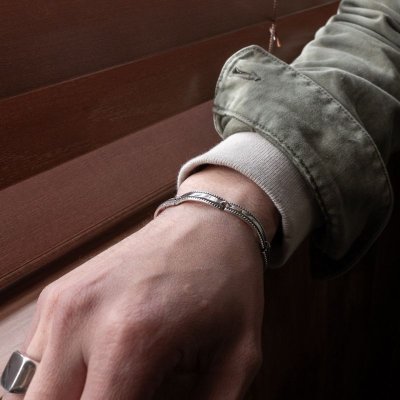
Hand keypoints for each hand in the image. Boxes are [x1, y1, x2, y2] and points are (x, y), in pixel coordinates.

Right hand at [4, 166, 278, 399]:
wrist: (208, 224)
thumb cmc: (228, 284)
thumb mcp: (238, 358)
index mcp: (130, 339)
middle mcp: (81, 318)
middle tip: (128, 394)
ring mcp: (62, 302)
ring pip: (32, 391)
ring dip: (69, 396)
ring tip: (114, 383)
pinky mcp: (57, 294)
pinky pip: (35, 359)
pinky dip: (59, 377)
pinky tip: (97, 365)